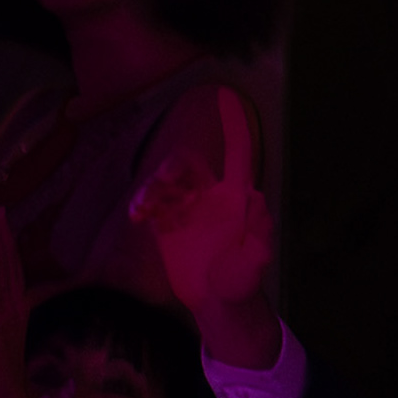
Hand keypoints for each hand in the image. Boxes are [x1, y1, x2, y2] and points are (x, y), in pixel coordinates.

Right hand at [127, 94, 281, 369]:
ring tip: (145, 208)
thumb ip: (258, 235)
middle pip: (189, 164)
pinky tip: (139, 217)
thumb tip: (256, 197)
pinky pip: (151, 202)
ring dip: (154, 187)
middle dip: (174, 166)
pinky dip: (143, 203)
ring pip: (165, 181)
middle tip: (165, 180)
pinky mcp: (166, 223)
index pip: (237, 153)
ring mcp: (185, 208)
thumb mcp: (255, 263)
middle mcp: (209, 195)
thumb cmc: (241, 282)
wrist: (217, 303)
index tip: (224, 93)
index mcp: (235, 197)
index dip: (233, 124)